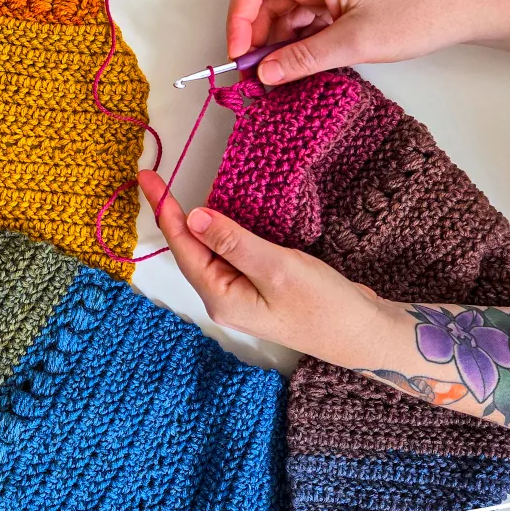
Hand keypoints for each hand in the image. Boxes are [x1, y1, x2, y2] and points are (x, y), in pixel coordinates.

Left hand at [138, 170, 400, 369]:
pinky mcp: (260, 287)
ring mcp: (242, 294)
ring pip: (209, 252)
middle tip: (155, 178)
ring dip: (194, 223)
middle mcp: (224, 298)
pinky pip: (230, 255)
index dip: (164, 210)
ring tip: (174, 192)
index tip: (147, 178)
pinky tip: (220, 215)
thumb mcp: (276, 267)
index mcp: (220, 297)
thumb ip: (233, 242)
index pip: (183, 247)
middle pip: (189, 250)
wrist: (362, 332)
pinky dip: (220, 232)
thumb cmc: (323, 304)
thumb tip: (194, 217)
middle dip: (172, 215)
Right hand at [227, 0, 485, 84]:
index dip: (238, 20)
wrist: (463, 7)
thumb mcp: (355, 43)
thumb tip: (264, 74)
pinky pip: (305, 15)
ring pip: (284, 8)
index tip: (239, 56)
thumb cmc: (418, 15)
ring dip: (274, 40)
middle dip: (253, 34)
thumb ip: (304, 58)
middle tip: (256, 73)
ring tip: (277, 74)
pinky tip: (298, 62)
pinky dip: (296, 39)